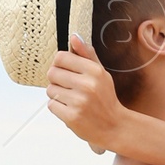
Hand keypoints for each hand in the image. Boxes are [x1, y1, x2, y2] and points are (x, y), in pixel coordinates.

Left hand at [46, 37, 131, 152]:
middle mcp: (87, 85)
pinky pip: (51, 105)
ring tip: (72, 100)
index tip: (66, 71)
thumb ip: (87, 55)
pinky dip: (58, 108)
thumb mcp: (101, 74)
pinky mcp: (72, 117)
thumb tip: (74, 37)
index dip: (59, 64)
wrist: (114, 126)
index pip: (61, 57)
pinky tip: (71, 109)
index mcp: (94, 71)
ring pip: (50, 90)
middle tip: (69, 88)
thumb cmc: (106, 98)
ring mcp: (79, 102)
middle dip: (57, 80)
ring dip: (57, 95)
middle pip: (52, 73)